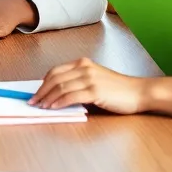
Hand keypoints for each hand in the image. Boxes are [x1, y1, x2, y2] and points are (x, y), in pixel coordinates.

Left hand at [30, 58, 144, 112]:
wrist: (139, 92)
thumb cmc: (119, 89)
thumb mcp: (96, 80)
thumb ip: (78, 83)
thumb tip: (57, 94)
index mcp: (83, 63)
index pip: (55, 71)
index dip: (42, 83)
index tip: (36, 93)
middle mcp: (85, 68)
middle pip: (55, 78)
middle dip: (41, 91)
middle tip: (33, 101)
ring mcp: (90, 79)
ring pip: (60, 87)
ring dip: (47, 98)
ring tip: (41, 107)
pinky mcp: (95, 91)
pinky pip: (71, 97)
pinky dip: (59, 103)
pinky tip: (53, 108)